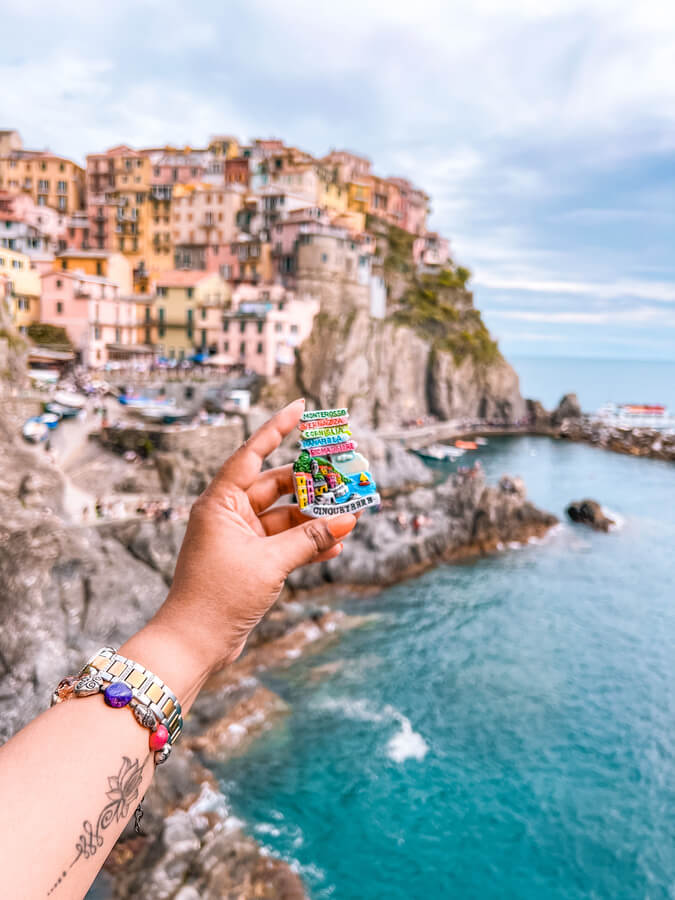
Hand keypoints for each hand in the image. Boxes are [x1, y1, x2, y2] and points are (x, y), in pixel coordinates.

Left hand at [150, 399, 357, 674]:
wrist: (195, 644)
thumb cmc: (219, 596)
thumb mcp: (270, 563)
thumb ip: (310, 538)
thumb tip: (349, 521)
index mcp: (220, 503)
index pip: (253, 454)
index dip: (277, 428)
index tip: (301, 407)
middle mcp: (229, 515)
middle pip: (277, 487)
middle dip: (312, 486)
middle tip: (346, 479)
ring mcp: (239, 539)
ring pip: (285, 518)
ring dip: (315, 521)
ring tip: (351, 518)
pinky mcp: (249, 562)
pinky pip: (283, 544)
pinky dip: (307, 545)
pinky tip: (335, 547)